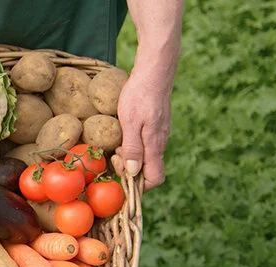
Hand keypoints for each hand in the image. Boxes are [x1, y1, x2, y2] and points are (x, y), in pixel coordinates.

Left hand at [116, 66, 172, 190]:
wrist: (154, 71)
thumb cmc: (140, 95)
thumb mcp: (130, 122)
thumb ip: (133, 148)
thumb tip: (133, 173)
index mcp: (155, 145)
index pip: (155, 179)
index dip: (139, 185)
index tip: (121, 176)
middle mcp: (160, 143)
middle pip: (149, 170)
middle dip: (129, 170)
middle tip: (115, 154)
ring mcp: (159, 134)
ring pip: (146, 156)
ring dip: (129, 156)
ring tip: (117, 143)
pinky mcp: (156, 126)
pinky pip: (145, 144)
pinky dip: (132, 145)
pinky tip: (121, 134)